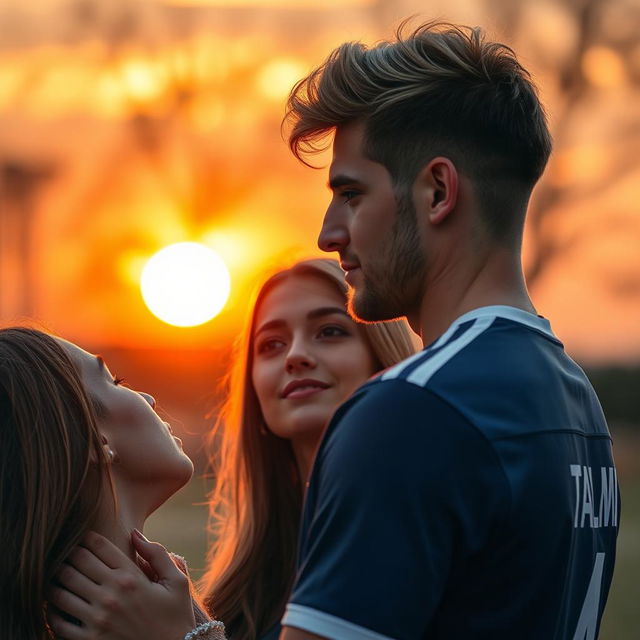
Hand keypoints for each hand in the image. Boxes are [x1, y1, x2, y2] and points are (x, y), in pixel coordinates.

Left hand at [47, 530, 195, 639]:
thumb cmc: (175, 616)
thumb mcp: (176, 581)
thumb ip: (157, 554)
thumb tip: (134, 533)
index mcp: (132, 577)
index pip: (99, 547)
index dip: (87, 537)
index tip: (84, 538)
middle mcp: (112, 595)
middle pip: (76, 564)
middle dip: (69, 555)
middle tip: (68, 554)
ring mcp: (98, 619)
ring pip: (61, 590)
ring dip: (56, 580)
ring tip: (58, 576)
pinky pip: (58, 622)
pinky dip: (51, 610)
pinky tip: (56, 604)